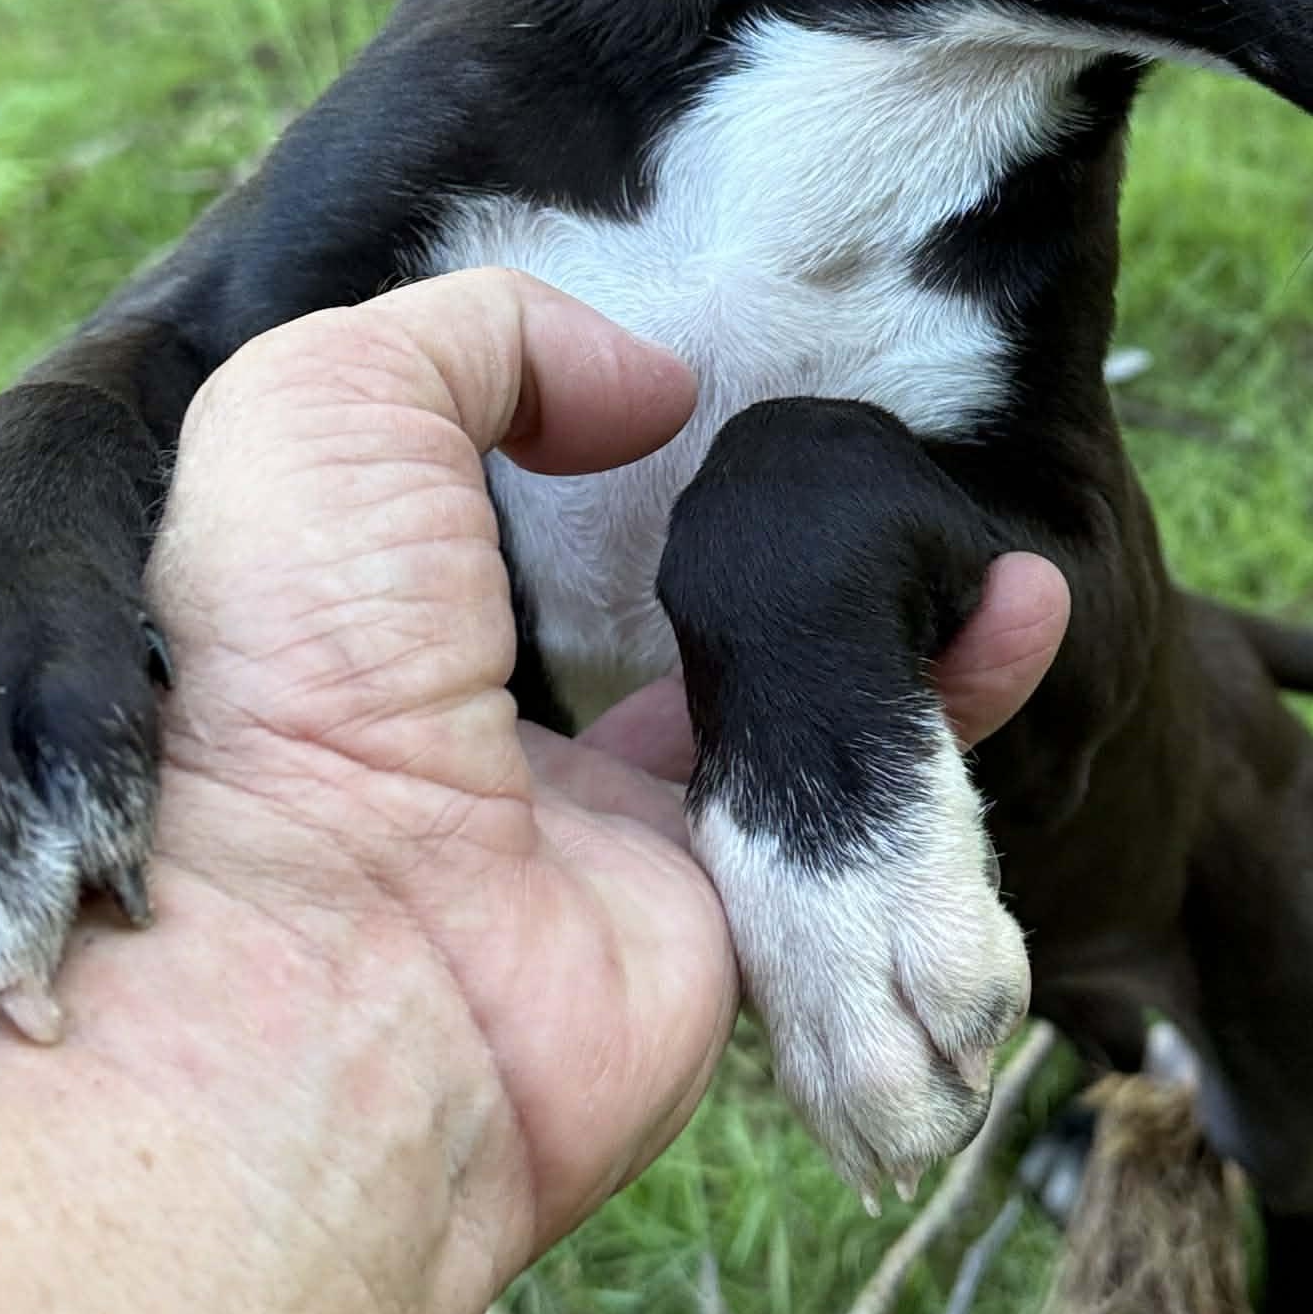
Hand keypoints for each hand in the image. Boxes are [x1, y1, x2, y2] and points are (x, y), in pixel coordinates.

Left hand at [138, 268, 1068, 1295]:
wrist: (343, 977)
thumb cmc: (294, 674)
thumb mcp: (321, 409)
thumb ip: (480, 337)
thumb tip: (649, 395)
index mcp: (373, 621)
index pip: (506, 509)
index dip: (607, 432)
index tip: (702, 380)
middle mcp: (494, 736)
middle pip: (671, 613)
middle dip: (786, 536)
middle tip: (882, 466)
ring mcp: (613, 842)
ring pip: (786, 709)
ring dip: (896, 624)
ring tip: (992, 545)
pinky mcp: (725, 935)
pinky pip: (863, 817)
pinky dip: (950, 716)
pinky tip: (1018, 618)